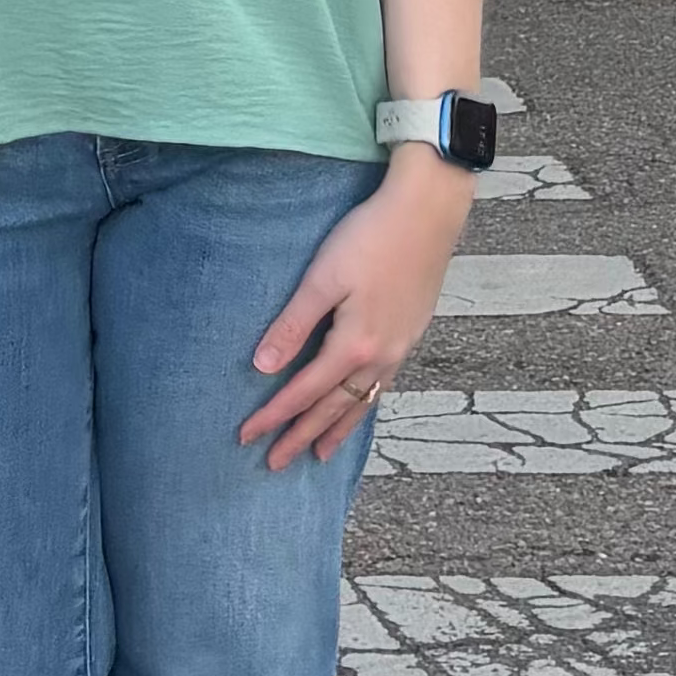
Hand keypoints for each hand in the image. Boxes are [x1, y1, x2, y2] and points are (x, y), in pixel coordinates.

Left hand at [239, 151, 474, 469]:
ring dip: (337, 430)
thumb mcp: (323, 277)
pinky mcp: (410, 334)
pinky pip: (382, 387)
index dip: (273, 416)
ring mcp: (400, 348)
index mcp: (355, 345)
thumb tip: (263, 367)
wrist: (428, 211)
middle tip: (275, 464)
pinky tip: (359, 407)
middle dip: (302, 436)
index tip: (246, 436)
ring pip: (363, 403)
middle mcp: (380, 357)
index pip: (304, 392)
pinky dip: (364, 407)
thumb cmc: (370, 236)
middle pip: (334, 409)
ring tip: (319, 455)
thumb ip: (294, 324)